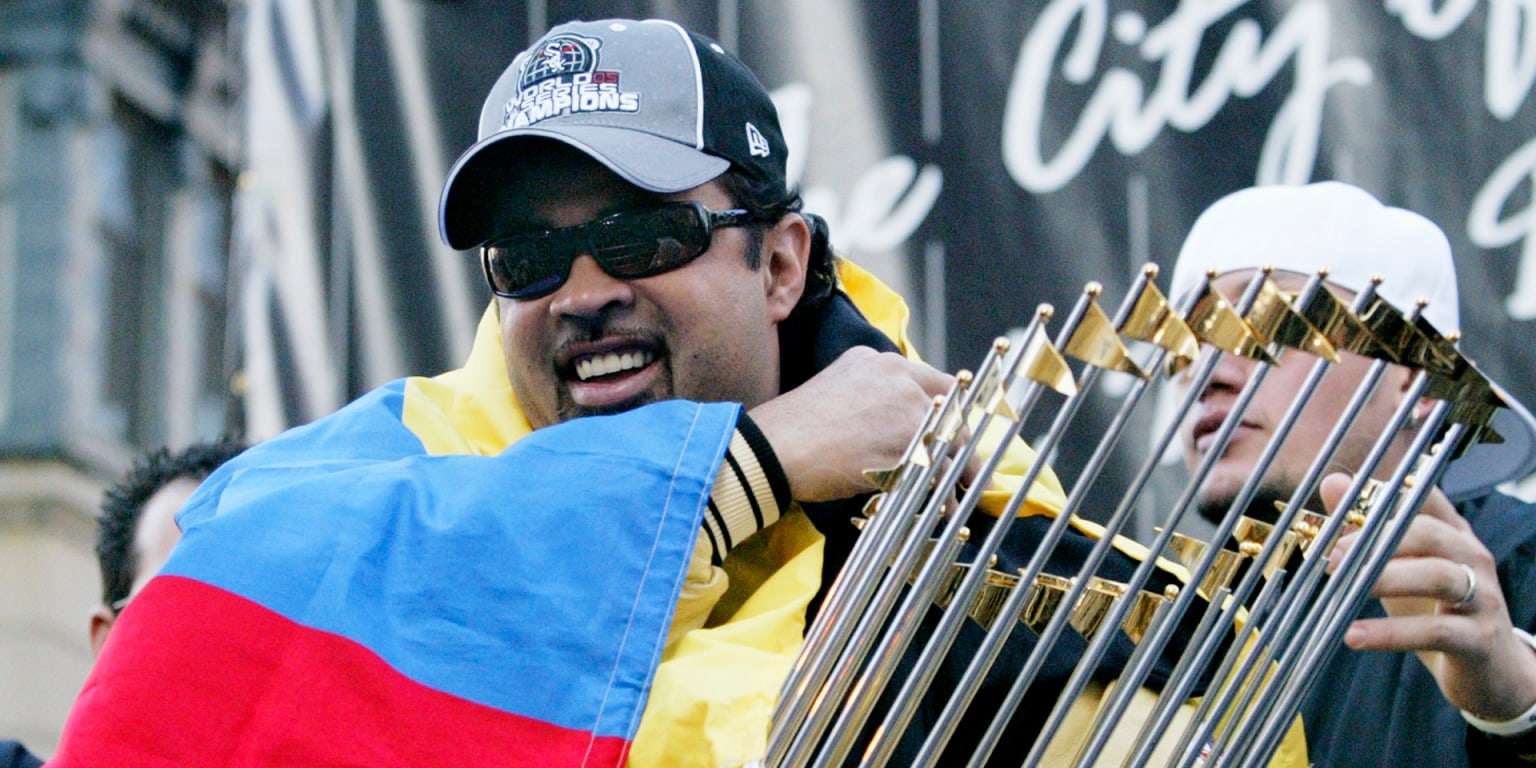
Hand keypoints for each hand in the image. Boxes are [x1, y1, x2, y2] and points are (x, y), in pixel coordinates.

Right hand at [749, 346, 962, 502]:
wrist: (774, 448)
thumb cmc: (793, 429)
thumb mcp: (835, 391)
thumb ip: (870, 396)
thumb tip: (892, 424)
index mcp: (878, 361)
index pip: (934, 382)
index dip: (949, 411)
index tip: (955, 431)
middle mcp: (898, 375)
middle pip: (951, 409)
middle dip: (960, 440)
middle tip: (965, 467)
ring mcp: (906, 406)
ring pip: (948, 441)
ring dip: (954, 470)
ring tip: (954, 495)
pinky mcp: (909, 440)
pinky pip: (938, 469)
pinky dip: (942, 493)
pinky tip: (938, 508)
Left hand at [1322, 473, 1535, 720]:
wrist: (1491, 670)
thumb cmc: (1437, 610)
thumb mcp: (1400, 567)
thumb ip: (1369, 528)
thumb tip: (1333, 482)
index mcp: (1453, 533)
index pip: (1424, 497)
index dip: (1383, 495)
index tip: (1342, 501)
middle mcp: (1472, 558)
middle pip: (1428, 533)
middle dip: (1376, 540)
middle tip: (1331, 555)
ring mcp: (1482, 597)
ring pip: (1436, 577)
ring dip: (1384, 579)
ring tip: (1340, 587)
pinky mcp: (1479, 638)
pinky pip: (1434, 632)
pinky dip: (1391, 633)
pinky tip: (1354, 636)